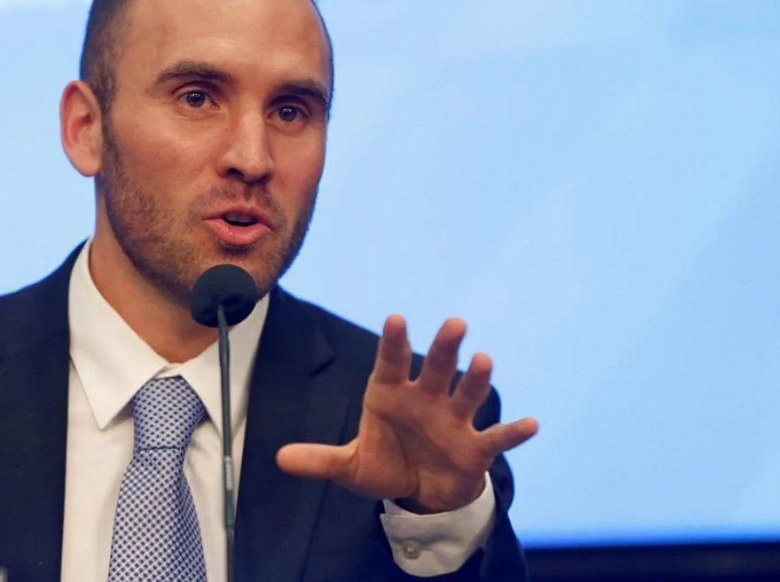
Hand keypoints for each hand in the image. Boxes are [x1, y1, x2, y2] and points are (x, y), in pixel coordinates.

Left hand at [276, 315, 537, 512]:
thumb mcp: (350, 467)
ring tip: (484, 361)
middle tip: (455, 323)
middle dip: (445, 347)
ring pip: (468, 393)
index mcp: (391, 395)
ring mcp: (453, 421)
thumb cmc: (385, 464)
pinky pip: (496, 437)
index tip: (396, 318)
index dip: (394, 342)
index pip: (391, 362)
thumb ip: (320, 460)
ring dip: (477, 379)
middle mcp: (425, 399)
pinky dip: (513, 432)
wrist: (421, 492)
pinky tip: (531, 424)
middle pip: (437, 368)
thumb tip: (280, 458)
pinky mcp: (475, 448)